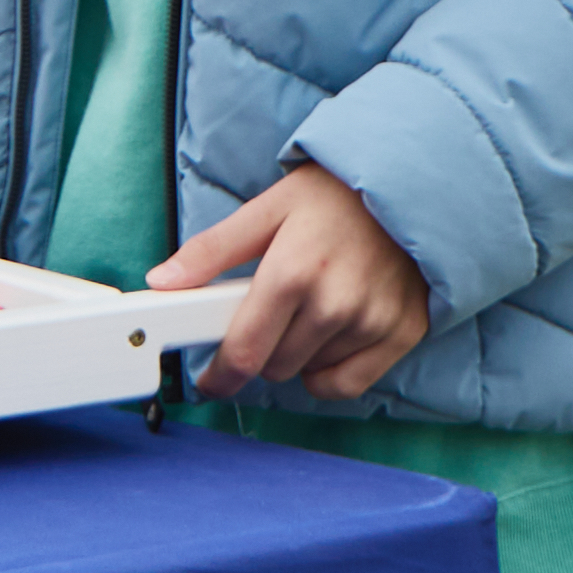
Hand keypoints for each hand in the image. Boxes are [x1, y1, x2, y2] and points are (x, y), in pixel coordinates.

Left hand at [154, 163, 433, 402]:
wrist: (410, 187)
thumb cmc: (333, 197)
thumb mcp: (266, 210)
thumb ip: (212, 250)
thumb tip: (162, 281)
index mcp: (292, 273)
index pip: (245, 352)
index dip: (220, 375)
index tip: (211, 380)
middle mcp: (335, 305)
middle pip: (273, 367)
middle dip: (259, 350)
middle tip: (266, 317)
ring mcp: (372, 323)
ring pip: (308, 374)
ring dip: (296, 356)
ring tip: (305, 311)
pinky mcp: (402, 334)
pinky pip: (349, 384)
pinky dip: (330, 372)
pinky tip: (327, 341)